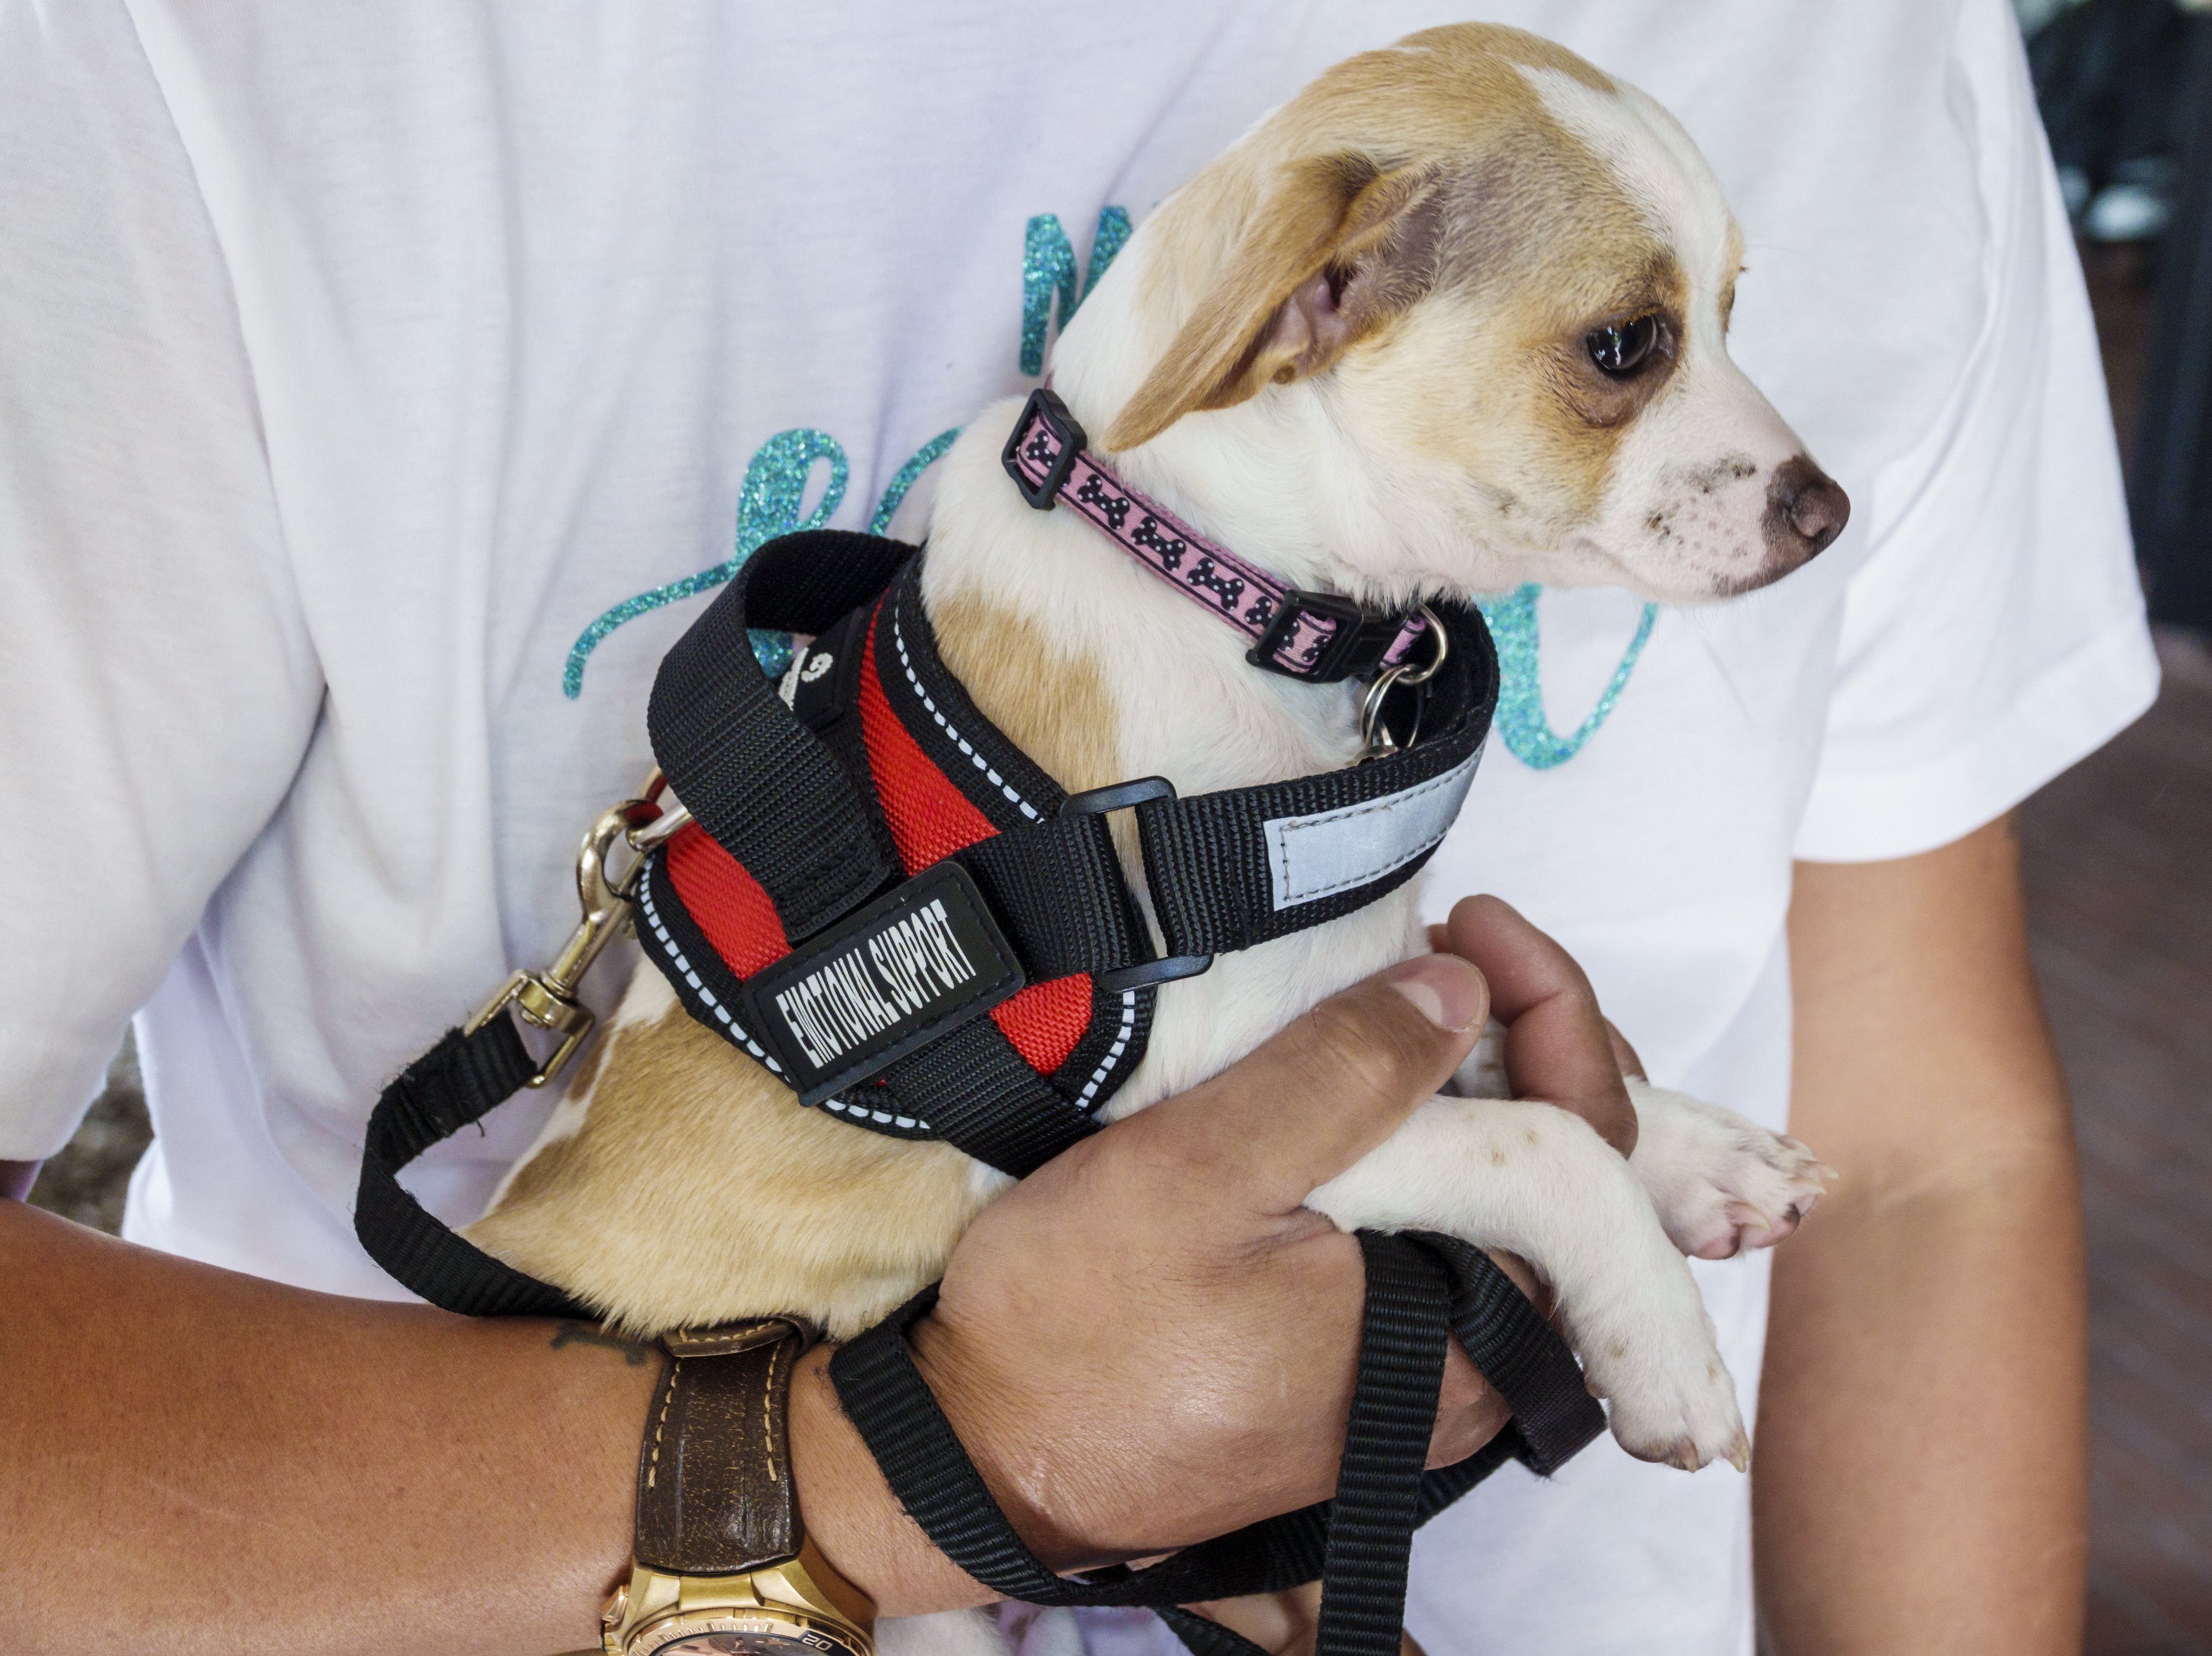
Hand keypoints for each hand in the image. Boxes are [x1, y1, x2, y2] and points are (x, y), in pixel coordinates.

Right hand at [791, 894, 1638, 1609]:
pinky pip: (1432, 1242)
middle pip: (1569, 1183)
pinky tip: (1363, 1094)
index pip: (1594, 1151)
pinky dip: (1421, 1153)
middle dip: (1524, 1043)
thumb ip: (1343, 1073)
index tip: (1471, 922)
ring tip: (1401, 998)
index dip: (1553, 1010)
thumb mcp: (1204, 1168)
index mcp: (1470, 1332)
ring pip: (1498, 1211)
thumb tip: (1460, 986)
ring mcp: (1408, 1377)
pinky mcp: (1347, 1369)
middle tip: (1445, 947)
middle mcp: (1467, 1373)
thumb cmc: (1079, 1327)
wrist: (974, 1455)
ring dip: (1471, 1093)